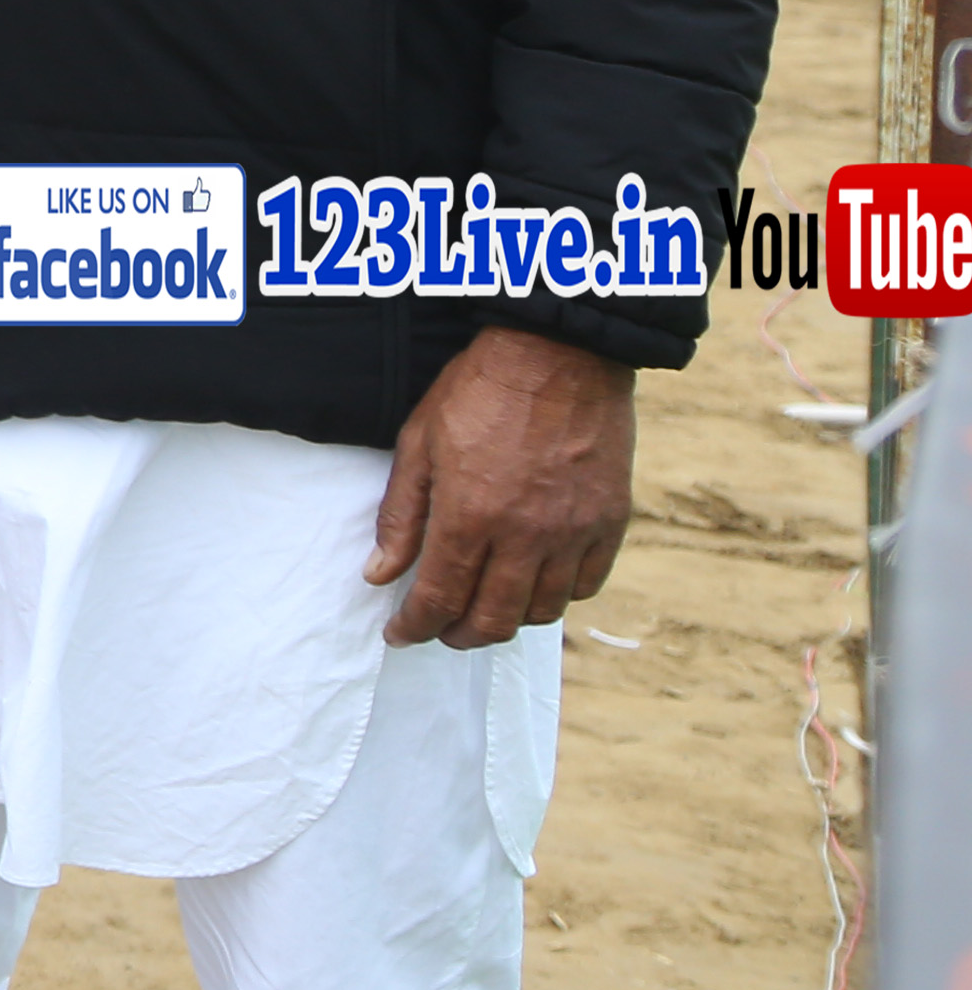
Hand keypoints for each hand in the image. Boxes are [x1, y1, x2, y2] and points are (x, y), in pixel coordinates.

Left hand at [367, 323, 633, 645]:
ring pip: (541, 611)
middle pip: (493, 620)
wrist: (558, 353)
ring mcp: (573, 532)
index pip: (439, 599)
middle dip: (459, 636)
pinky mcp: (609, 522)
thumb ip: (401, 515)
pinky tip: (536, 584)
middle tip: (442, 629)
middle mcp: (525, 536)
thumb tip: (380, 575)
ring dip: (508, 620)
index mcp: (470, 517)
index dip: (415, 627)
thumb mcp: (419, 444)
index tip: (401, 634)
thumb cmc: (479, 391)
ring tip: (485, 608)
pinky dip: (559, 596)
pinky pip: (587, 584)